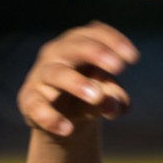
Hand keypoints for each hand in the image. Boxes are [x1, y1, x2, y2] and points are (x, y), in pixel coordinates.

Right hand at [17, 21, 139, 136]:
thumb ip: (115, 98)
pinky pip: (37, 105)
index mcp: (78, 45)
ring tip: (97, 96)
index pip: (94, 33)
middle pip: (75, 46)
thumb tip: (109, 102)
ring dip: (76, 82)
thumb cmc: (88, 98)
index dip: (113, 41)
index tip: (133, 57)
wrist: (60, 121)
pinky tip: (67, 129)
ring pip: (56, 73)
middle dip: (96, 53)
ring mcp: (41, 75)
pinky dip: (50, 117)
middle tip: (118, 66)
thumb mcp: (107, 97)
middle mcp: (58, 54)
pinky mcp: (29, 99)